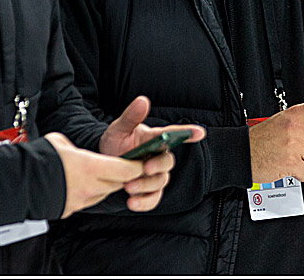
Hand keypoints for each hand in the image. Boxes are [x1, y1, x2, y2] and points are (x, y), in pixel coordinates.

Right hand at [43, 132, 144, 217]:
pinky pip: (88, 201)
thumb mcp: (61, 142)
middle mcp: (90, 187)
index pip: (126, 170)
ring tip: (101, 173)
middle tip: (125, 166)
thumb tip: (76, 152)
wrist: (19, 183)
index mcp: (91, 167)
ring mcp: (81, 201)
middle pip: (118, 183)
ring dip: (107, 185)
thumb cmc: (39, 159)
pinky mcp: (71, 210)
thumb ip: (77, 149)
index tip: (140, 160)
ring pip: (104, 193)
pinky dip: (91, 193)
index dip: (136, 166)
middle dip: (124, 175)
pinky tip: (82, 184)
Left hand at [98, 96, 205, 211]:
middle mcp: (158, 157)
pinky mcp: (149, 191)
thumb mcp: (119, 128)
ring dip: (145, 186)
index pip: (175, 134)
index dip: (188, 133)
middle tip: (145, 168)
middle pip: (167, 162)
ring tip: (128, 186)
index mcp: (154, 138)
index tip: (200, 132)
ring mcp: (155, 175)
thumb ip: (131, 116)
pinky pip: (153, 199)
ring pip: (159, 182)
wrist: (102, 163)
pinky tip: (131, 202)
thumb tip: (143, 100)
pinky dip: (144, 202)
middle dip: (158, 166)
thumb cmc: (115, 142)